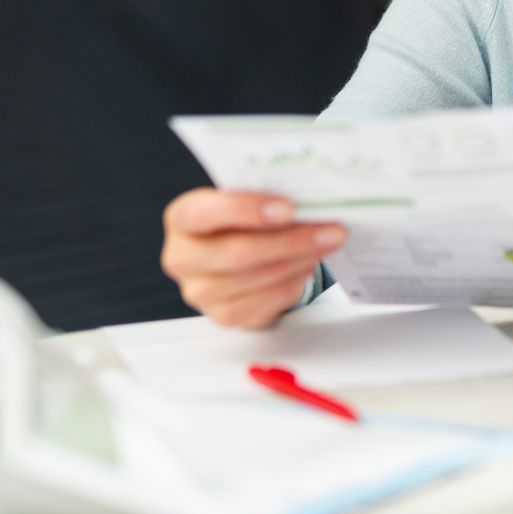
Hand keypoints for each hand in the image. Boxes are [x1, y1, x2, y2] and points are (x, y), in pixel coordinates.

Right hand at [159, 190, 346, 327]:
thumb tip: (308, 199)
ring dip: (297, 261)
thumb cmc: (242, 221)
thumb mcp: (245, 200)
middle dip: (290, 241)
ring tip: (325, 245)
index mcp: (182, 218)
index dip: (246, 210)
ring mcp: (199, 292)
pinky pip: (262, 304)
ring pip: (254, 280)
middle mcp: (182, 257)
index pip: (204, 213)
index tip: (289, 208)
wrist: (239, 254)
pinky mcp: (223, 316)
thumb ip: (264, 197)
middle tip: (330, 230)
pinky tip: (307, 267)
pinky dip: (291, 284)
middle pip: (236, 253)